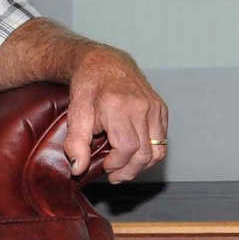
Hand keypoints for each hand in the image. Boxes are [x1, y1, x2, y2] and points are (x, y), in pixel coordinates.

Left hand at [64, 46, 168, 183]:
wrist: (104, 63)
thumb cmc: (88, 89)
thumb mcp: (75, 114)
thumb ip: (76, 143)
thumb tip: (78, 169)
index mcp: (119, 107)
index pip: (127, 148)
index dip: (116, 164)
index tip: (105, 166)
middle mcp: (142, 107)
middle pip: (145, 153)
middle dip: (129, 171)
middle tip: (114, 176)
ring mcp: (155, 107)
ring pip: (158, 150)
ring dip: (142, 165)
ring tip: (125, 168)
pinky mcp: (162, 109)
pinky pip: (162, 139)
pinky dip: (150, 152)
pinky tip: (134, 153)